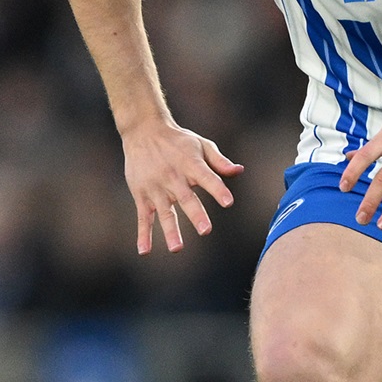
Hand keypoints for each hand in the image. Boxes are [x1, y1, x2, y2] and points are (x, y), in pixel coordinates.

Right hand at [122, 118, 242, 254]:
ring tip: (177, 249)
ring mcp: (156, 188)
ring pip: (165, 212)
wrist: (143, 131)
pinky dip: (143, 234)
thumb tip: (240, 171)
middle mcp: (174, 178)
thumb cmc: (178, 141)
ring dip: (171, 231)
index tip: (228, 202)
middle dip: (196, 214)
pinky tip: (145, 251)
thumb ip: (219, 161)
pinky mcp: (142, 195)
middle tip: (205, 230)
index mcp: (191, 165)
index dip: (218, 189)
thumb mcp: (201, 145)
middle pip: (186, 198)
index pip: (207, 178)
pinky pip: (143, 218)